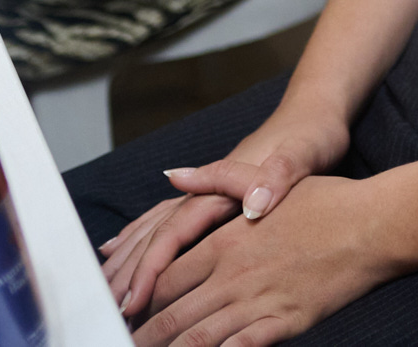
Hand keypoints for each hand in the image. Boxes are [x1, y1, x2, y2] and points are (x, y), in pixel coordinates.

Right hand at [100, 103, 351, 317]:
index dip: (151, 268)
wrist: (315, 109)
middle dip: (128, 270)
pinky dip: (140, 237)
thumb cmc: (311, 134)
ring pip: (154, 227)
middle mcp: (207, 189)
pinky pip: (166, 221)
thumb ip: (277, 177)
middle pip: (155, 232)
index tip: (133, 300)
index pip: (174, 232)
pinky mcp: (214, 195)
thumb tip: (254, 205)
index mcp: (223, 185)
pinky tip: (122, 247)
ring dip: (127, 257)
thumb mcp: (302, 155)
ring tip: (102, 283)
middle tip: (106, 308)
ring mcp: (207, 191)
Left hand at [129, 175, 398, 345]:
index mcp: (224, 242)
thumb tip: (174, 173)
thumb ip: (218, 177)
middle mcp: (234, 275)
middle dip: (142, 335)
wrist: (376, 225)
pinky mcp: (285, 322)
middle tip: (122, 343)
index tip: (122, 310)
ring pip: (198, 338)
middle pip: (171, 314)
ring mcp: (258, 302)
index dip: (138, 296)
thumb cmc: (327, 201)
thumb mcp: (268, 177)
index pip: (164, 276)